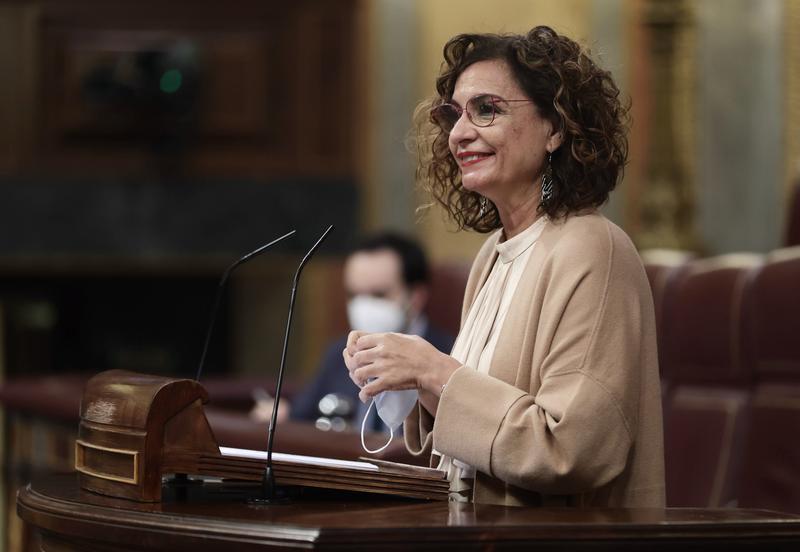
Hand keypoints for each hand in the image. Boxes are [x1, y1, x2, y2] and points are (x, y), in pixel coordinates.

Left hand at [343, 330, 459, 402]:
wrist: (433, 367)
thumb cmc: (425, 352)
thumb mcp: (406, 337)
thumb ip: (391, 339)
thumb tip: (384, 341)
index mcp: (385, 338)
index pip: (358, 341)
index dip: (357, 349)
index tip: (361, 355)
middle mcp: (381, 351)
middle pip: (356, 358)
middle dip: (355, 365)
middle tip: (359, 371)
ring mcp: (383, 367)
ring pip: (358, 373)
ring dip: (358, 379)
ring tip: (362, 383)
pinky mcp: (387, 382)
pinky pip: (367, 389)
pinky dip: (364, 394)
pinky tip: (366, 397)